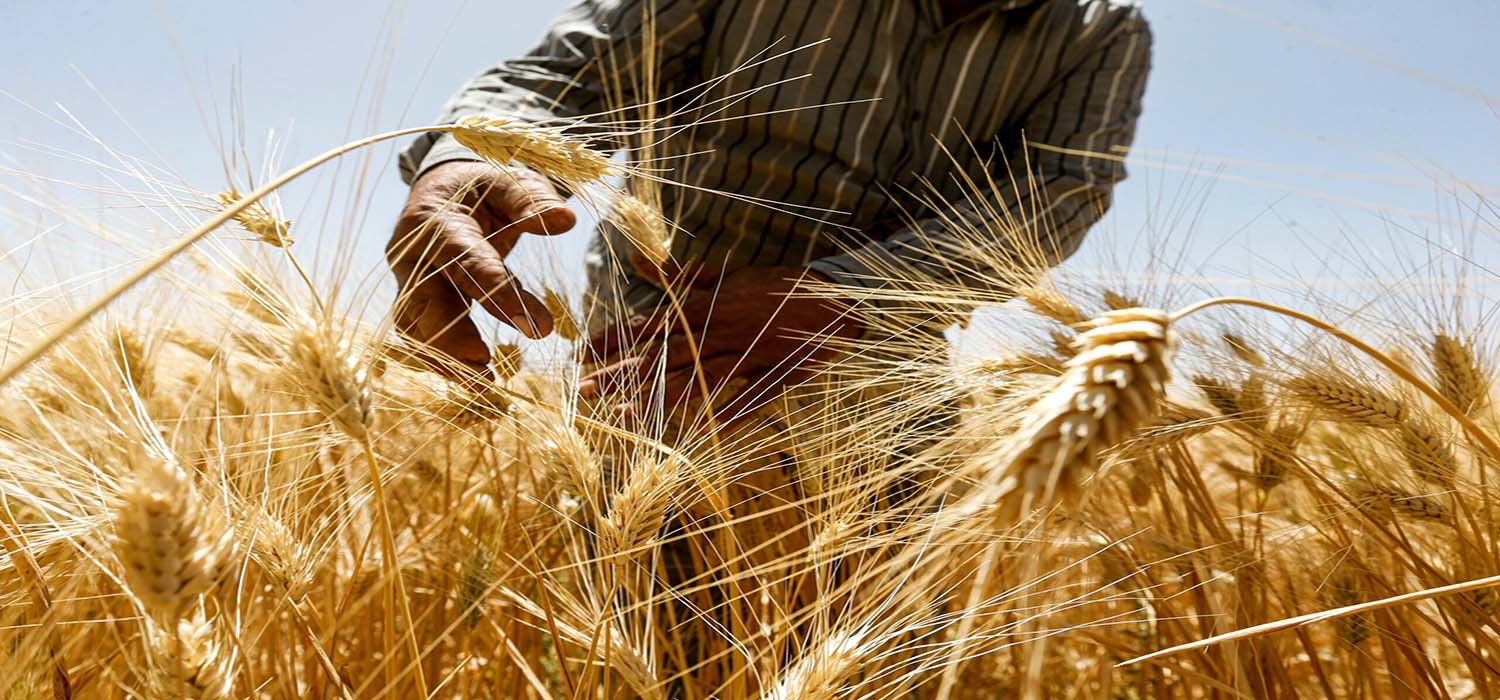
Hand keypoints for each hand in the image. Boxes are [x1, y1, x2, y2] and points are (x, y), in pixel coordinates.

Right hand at [386, 161, 575, 371]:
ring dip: (447, 360)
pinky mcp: (416, 301)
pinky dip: (445, 360)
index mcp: (434, 221)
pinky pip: (423, 336)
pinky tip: (476, 379)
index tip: (538, 326)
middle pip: (424, 305)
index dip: (499, 294)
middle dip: (455, 341)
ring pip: (417, 327)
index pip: (466, 262)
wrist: (441, 188)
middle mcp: (411, 255)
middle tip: (490, 374)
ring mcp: (408, 281)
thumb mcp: (506, 181)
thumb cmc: (480, 186)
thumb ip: (531, 200)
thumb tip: (565, 220)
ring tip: (485, 387)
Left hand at [577, 266, 861, 421]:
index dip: (615, 339)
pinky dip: (725, 415)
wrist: (835, 296)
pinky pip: (748, 398)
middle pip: (662, 355)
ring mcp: (748, 355)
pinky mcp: (775, 374)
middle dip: (620, 372)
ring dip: (657, 397)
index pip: (650, 324)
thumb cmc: (778, 285)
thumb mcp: (727, 275)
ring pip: (696, 379)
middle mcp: (720, 331)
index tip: (583, 353)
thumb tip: (638, 262)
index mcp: (706, 305)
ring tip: (622, 414)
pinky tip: (699, 434)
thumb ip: (682, 275)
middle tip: (583, 388)